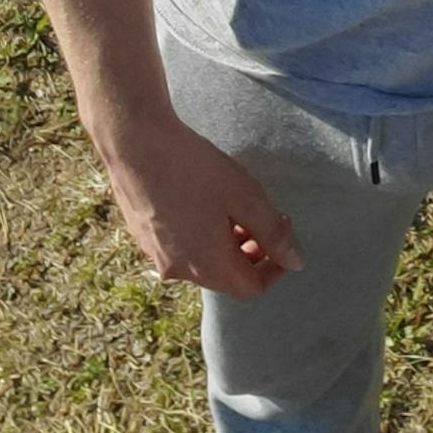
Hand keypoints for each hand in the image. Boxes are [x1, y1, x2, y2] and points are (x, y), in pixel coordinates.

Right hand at [94, 109, 300, 300]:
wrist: (136, 144)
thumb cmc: (196, 169)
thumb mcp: (246, 197)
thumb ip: (273, 233)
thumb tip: (296, 262)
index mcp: (208, 267)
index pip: (251, 288)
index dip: (274, 267)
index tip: (283, 235)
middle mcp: (179, 272)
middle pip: (226, 277)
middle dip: (251, 254)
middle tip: (263, 218)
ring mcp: (155, 256)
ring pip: (202, 263)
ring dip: (225, 245)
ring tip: (234, 208)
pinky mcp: (142, 238)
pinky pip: (180, 248)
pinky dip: (199, 237)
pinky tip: (201, 203)